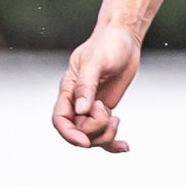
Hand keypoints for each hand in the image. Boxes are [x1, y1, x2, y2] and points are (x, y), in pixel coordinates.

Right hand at [52, 23, 141, 151]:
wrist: (124, 38)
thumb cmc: (107, 44)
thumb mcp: (96, 62)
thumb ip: (86, 86)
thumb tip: (81, 110)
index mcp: (69, 89)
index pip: (60, 119)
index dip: (69, 134)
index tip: (84, 142)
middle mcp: (77, 101)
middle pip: (78, 131)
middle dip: (94, 129)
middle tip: (109, 114)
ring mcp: (91, 107)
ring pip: (92, 135)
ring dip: (105, 136)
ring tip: (116, 120)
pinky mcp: (104, 108)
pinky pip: (104, 132)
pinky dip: (113, 143)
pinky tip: (124, 147)